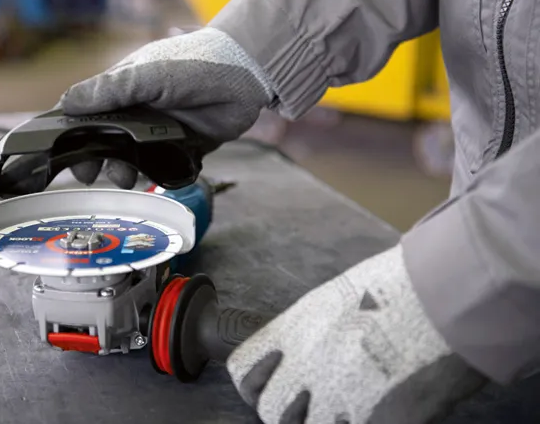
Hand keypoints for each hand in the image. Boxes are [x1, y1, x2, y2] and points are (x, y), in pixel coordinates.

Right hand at [59, 27, 274, 187]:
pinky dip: (158, 174)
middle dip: (99, 159)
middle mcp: (139, 110)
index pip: (87, 113)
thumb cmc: (196, 62)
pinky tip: (158, 174)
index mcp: (124, 88)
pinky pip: (163, 166)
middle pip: (107, 142)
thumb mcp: (148, 74)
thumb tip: (66, 104)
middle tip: (96, 174)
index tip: (64, 154)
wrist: (249, 73)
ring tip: (129, 176)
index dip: (73, 133)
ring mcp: (161, 129)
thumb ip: (110, 91)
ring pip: (133, 158)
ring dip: (127, 170)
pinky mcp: (184, 146)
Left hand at [227, 245, 485, 423]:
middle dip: (287, 414)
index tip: (271, 389)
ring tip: (345, 413)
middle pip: (270, 411)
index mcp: (295, 328)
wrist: (450, 296)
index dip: (255, 386)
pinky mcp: (377, 422)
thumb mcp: (339, 296)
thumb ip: (314, 329)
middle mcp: (309, 364)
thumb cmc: (401, 285)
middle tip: (312, 408)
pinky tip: (379, 414)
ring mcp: (341, 396)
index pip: (244, 371)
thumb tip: (309, 349)